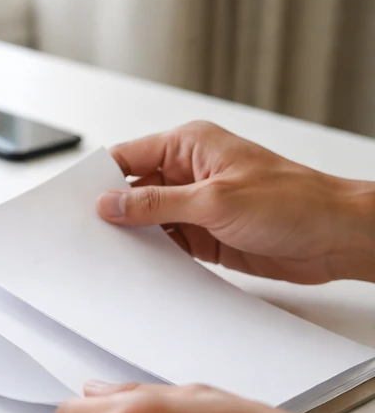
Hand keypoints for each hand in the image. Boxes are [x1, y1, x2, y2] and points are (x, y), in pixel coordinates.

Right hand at [97, 121, 374, 283]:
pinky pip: (167, 243)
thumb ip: (157, 203)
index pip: (128, 158)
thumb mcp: (214, 201)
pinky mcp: (205, 234)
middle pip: (133, 190)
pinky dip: (154, 254)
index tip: (76, 202)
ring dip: (134, 237)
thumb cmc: (295, 202)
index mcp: (189, 146)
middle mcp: (189, 172)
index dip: (100, 179)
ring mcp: (196, 205)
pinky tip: (140, 266)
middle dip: (113, 212)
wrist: (337, 238)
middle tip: (87, 233)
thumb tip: (111, 203)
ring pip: (148, 220)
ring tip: (111, 254)